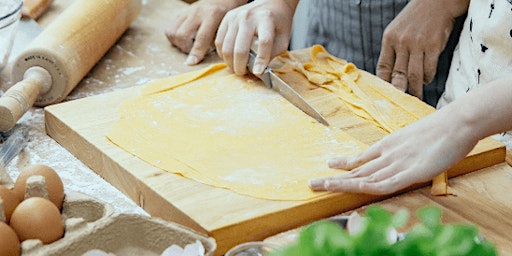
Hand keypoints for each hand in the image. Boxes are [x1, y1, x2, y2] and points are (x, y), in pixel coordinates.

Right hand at [165, 0, 245, 64]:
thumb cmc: (227, 16)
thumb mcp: (227, 27)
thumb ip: (219, 40)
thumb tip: (206, 57)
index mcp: (213, 15)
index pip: (201, 37)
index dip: (196, 52)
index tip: (192, 63)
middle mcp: (197, 12)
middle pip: (182, 35)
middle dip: (186, 48)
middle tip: (194, 50)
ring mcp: (187, 11)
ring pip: (173, 32)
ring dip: (178, 43)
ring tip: (189, 45)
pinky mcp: (181, 12)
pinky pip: (170, 29)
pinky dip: (174, 37)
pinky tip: (184, 39)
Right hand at [215, 0, 298, 74]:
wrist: (272, 3)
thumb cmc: (278, 22)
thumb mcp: (283, 39)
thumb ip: (272, 54)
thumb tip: (258, 70)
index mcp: (266, 19)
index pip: (264, 43)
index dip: (261, 60)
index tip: (258, 72)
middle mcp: (249, 17)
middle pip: (240, 48)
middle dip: (240, 66)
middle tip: (243, 73)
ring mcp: (235, 17)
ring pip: (227, 47)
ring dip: (230, 62)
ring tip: (237, 67)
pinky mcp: (227, 18)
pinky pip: (219, 41)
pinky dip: (222, 53)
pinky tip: (229, 57)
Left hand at [309, 105, 477, 194]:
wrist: (457, 122)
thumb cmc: (442, 129)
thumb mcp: (416, 139)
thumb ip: (405, 149)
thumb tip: (403, 154)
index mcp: (389, 145)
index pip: (362, 158)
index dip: (345, 163)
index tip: (329, 164)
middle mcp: (388, 155)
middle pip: (357, 170)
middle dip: (334, 178)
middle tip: (312, 183)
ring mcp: (398, 164)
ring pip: (364, 177)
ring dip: (341, 183)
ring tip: (320, 186)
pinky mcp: (410, 172)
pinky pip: (385, 183)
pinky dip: (367, 186)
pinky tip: (353, 188)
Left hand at [376, 0, 468, 98]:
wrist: (437, 2)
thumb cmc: (416, 19)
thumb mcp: (398, 30)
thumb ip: (394, 50)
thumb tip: (391, 75)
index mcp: (389, 39)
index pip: (383, 67)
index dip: (384, 84)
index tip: (386, 95)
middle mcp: (402, 42)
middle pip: (398, 75)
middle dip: (399, 92)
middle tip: (401, 104)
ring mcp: (418, 44)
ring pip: (414, 75)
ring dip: (415, 89)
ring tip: (416, 96)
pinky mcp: (434, 45)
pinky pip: (429, 69)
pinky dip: (427, 78)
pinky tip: (426, 79)